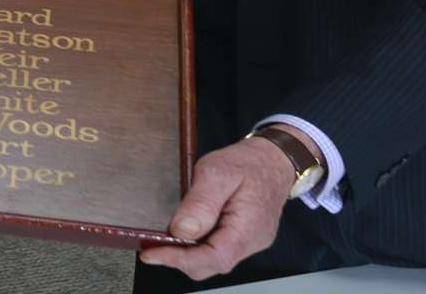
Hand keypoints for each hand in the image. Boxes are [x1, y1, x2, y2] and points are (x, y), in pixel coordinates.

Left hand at [138, 135, 294, 280]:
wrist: (273, 159)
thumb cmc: (248, 163)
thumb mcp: (217, 172)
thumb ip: (200, 202)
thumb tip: (181, 230)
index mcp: (248, 228)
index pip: (213, 258)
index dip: (179, 260)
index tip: (152, 254)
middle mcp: (252, 242)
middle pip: (211, 265)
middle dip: (179, 259)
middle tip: (153, 245)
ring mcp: (250, 242)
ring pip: (214, 260)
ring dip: (188, 253)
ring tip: (166, 238)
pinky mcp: (245, 238)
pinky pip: (219, 249)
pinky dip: (199, 245)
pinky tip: (187, 231)